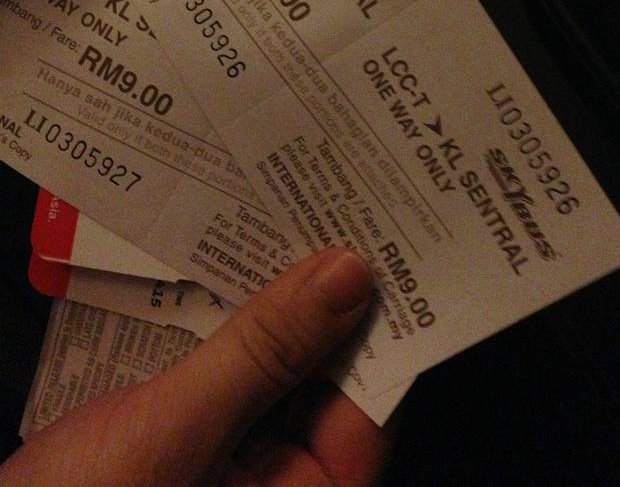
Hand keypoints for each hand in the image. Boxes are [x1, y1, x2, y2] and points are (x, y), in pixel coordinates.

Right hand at [1, 248, 389, 485]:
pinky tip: (228, 269)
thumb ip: (265, 352)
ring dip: (272, 306)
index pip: (368, 405)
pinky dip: (228, 324)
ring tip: (287, 224)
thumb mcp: (181, 428)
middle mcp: (280, 483)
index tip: (382, 248)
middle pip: (322, 378)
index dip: (379, 325)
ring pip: (274, 367)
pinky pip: (230, 371)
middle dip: (321, 303)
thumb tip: (347, 276)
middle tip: (332, 215)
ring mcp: (236, 461)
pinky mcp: (196, 436)